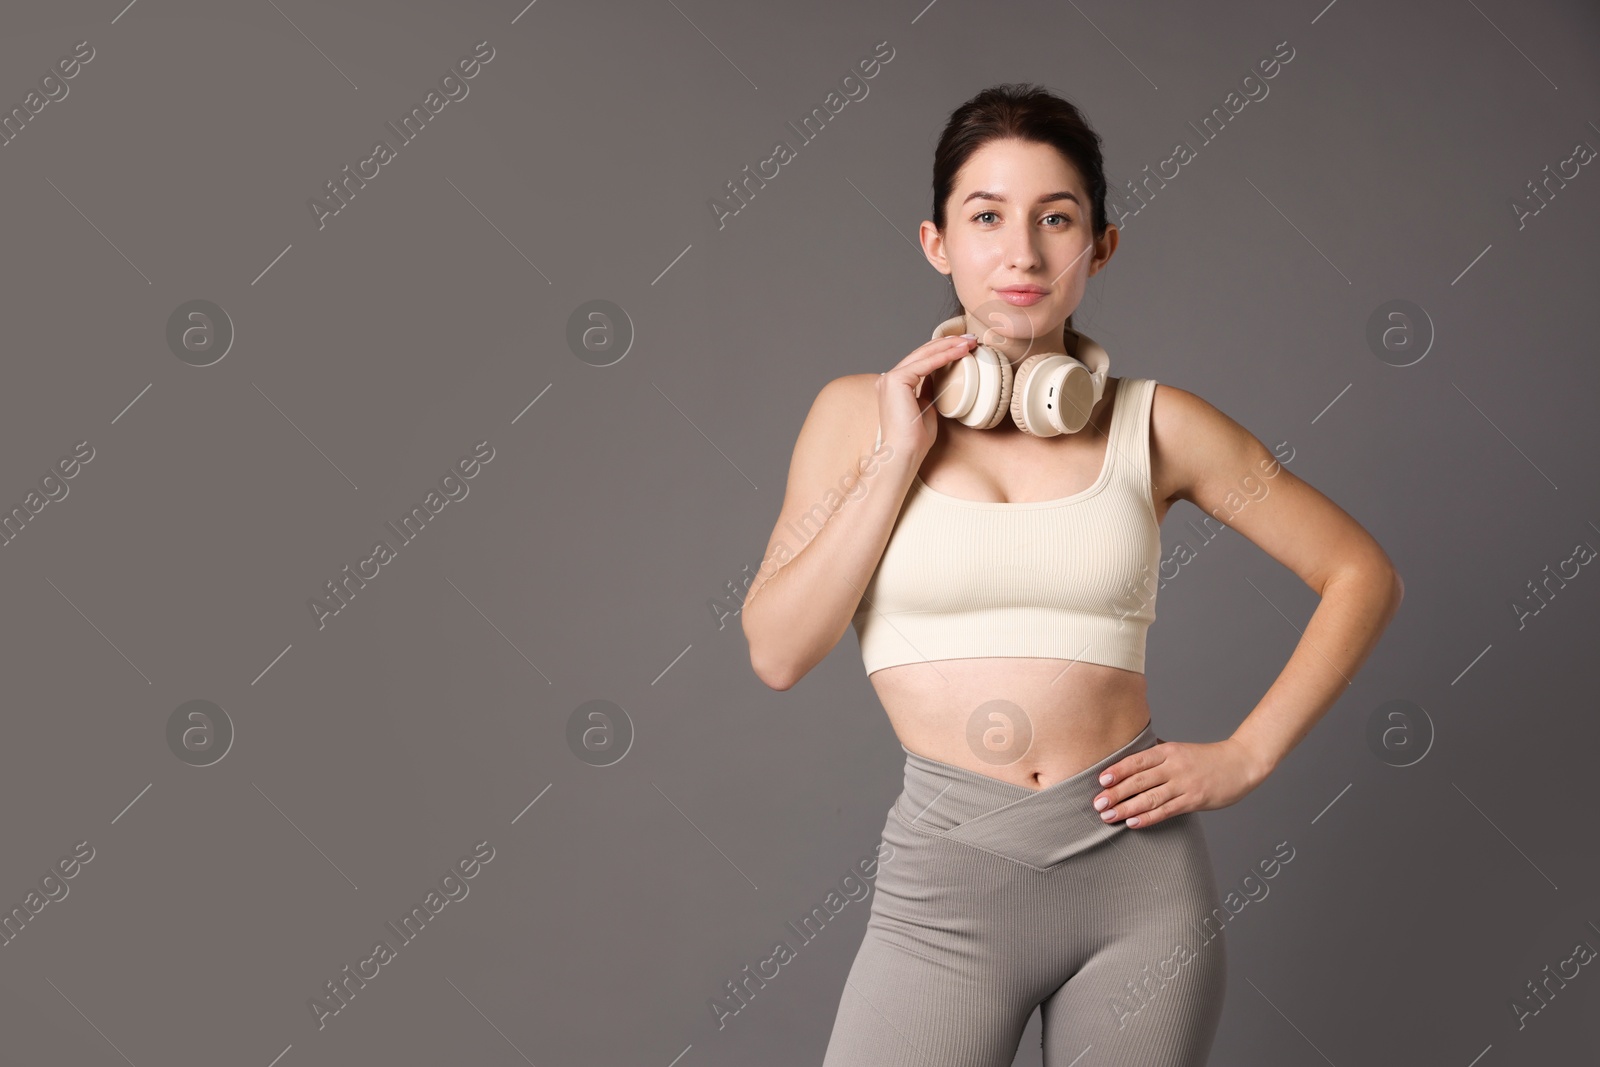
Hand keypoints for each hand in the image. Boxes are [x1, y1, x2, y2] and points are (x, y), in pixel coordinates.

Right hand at [877, 333, 977, 459]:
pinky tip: (959, 352)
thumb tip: (939, 377)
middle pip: (922, 353)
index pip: (920, 360)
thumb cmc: (915, 438)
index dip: (942, 351)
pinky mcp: (895, 381)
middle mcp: (889, 378)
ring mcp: (890, 378)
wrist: (905, 453)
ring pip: (923, 354)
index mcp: (895, 384)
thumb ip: (929, 390)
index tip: (963, 347)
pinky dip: (944, 356)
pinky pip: (924, 364)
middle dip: (947, 343)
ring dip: (948, 345)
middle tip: (970, 339)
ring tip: (968, 342)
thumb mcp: (927, 408)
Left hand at [1091, 738, 1268, 828]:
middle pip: (1139, 781)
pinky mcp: (1194, 800)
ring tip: (1109, 816)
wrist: (1241, 764)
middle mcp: (1174, 767)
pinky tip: (1133, 823)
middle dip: (1115, 793)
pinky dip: (1148, 817)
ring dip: (1126, 808)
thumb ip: (1157, 754)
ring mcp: (1185, 784)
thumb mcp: (1180, 749)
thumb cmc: (1207, 758)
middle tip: (1097, 804)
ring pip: (1150, 797)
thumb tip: (1129, 759)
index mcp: (1168, 751)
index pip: (1137, 761)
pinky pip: (1167, 810)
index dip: (1117, 771)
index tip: (1100, 781)